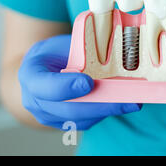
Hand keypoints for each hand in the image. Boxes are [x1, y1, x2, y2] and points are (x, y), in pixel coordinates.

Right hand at [18, 35, 140, 129]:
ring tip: (134, 100)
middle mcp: (35, 100)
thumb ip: (83, 49)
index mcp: (31, 74)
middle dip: (100, 104)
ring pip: (81, 119)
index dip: (66, 87)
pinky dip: (108, 112)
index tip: (88, 82)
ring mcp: (50, 115)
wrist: (46, 67)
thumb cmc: (58, 52)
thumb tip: (117, 48)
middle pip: (67, 109)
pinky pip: (89, 121)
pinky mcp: (66, 123)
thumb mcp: (65, 42)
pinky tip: (126, 103)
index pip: (44, 85)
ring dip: (110, 110)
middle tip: (126, 98)